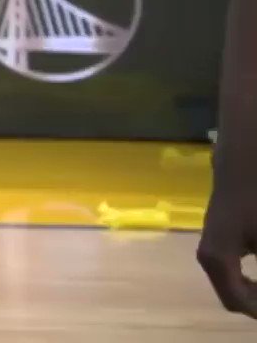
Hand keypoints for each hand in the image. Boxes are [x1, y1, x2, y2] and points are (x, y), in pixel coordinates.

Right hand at [200, 155, 256, 317]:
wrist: (244, 161)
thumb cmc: (255, 200)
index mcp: (216, 259)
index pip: (237, 301)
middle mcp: (209, 257)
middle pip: (234, 296)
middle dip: (256, 300)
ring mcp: (214, 247)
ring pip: (236, 283)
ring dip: (255, 290)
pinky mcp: (224, 238)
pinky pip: (236, 270)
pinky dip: (254, 278)